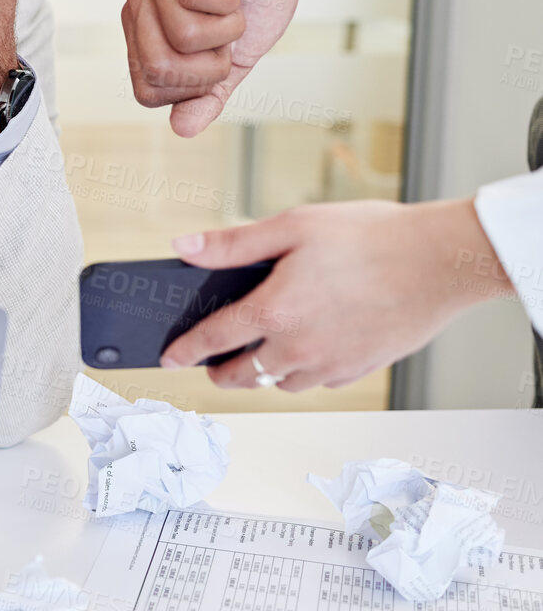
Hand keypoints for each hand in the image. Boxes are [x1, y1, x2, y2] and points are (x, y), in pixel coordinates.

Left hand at [122, 0, 317, 135]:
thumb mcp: (237, 52)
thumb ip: (209, 91)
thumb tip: (181, 129)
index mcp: (142, 22)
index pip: (147, 90)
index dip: (194, 86)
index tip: (219, 52)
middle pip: (158, 69)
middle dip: (211, 63)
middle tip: (229, 26)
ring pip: (181, 35)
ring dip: (228, 27)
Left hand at [159, 199, 506, 390]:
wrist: (441, 260)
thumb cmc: (371, 237)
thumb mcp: (292, 226)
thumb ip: (233, 244)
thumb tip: (185, 249)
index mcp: (275, 311)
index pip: (214, 339)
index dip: (185, 350)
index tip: (168, 358)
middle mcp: (299, 347)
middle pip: (243, 375)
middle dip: (219, 371)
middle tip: (211, 362)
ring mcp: (332, 364)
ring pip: (280, 384)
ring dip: (260, 374)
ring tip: (255, 354)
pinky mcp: (360, 369)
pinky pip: (317, 382)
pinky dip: (301, 373)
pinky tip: (303, 351)